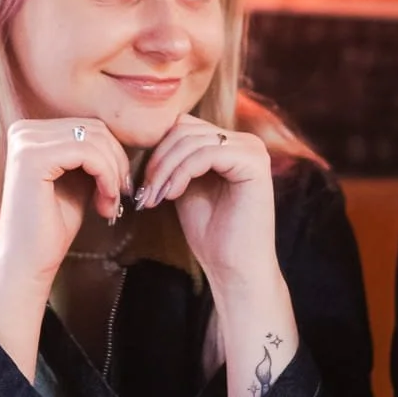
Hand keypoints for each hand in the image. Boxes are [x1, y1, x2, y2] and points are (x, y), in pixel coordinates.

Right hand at [0, 119, 130, 362]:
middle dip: (116, 163)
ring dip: (113, 174)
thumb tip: (122, 139)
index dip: (113, 155)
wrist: (27, 262)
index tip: (117, 189)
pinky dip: (106, 176)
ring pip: (95, 140)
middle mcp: (23, 131)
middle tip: (117, 198)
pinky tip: (103, 203)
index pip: (89, 126)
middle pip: (95, 129)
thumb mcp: (78, 180)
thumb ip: (92, 155)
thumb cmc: (52, 225)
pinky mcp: (31, 159)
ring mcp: (25, 143)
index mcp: (31, 133)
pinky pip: (88, 153)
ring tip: (109, 204)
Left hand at [137, 115, 278, 292]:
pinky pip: (206, 154)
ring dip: (165, 169)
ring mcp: (252, 150)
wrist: (234, 268)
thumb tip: (146, 139)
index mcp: (230, 144)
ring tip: (155, 198)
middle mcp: (245, 141)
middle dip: (158, 160)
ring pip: (192, 140)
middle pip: (185, 129)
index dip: (158, 152)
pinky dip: (181, 173)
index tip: (143, 185)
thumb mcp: (186, 187)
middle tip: (145, 193)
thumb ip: (176, 161)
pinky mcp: (254, 163)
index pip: (183, 127)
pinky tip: (172, 196)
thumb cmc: (211, 234)